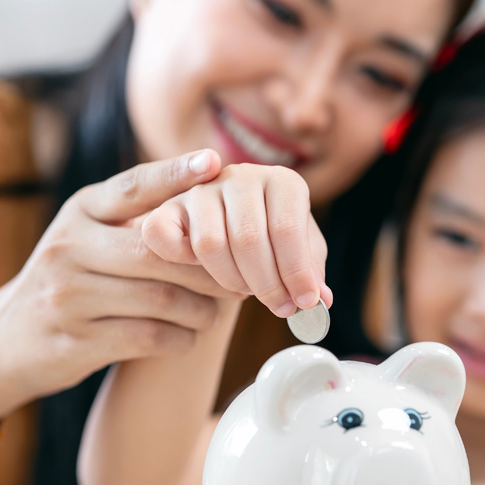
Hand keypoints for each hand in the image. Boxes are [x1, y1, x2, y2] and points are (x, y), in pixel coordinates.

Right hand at [0, 150, 243, 430]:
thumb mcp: (91, 237)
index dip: (175, 174)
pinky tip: (188, 334)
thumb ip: (139, 219)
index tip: (214, 163)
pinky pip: (148, 337)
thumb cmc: (74, 280)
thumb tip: (211, 191)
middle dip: (210, 269)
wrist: (10, 340)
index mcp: (80, 212)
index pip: (132, 187)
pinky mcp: (75, 340)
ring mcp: (68, 295)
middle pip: (158, 252)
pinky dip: (181, 337)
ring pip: (160, 299)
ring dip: (202, 309)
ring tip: (218, 310)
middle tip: (244, 279)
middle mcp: (69, 247)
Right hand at [142, 163, 331, 317]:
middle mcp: (241, 177)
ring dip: (232, 280)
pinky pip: (162, 236)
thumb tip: (321, 300)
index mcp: (283, 181)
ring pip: (210, 245)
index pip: (287, 228)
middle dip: (268, 284)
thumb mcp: (302, 252)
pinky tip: (205, 274)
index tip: (305, 302)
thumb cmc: (276, 241)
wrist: (235, 225)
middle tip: (280, 308)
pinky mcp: (168, 208)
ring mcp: (201, 190)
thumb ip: (312, 273)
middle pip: (248, 239)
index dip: (296, 272)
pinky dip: (181, 261)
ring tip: (248, 291)